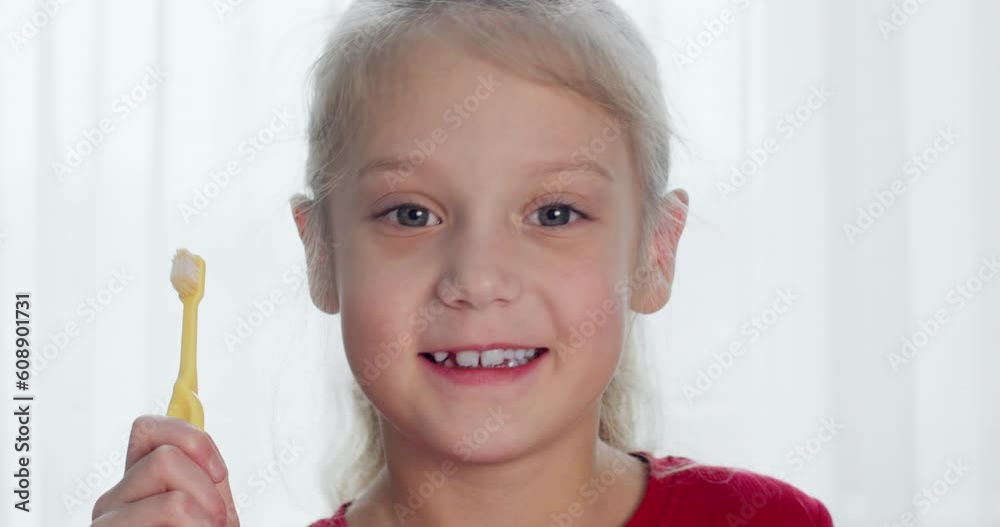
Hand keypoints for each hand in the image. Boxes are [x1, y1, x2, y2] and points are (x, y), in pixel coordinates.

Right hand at [91, 415, 239, 525]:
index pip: (148, 428)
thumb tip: (191, 401)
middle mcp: (116, 496)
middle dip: (205, 485)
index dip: (192, 439)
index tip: (219, 474)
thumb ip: (203, 471)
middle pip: (165, 454)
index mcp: (139, 484)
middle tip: (217, 519)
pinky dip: (196, 523)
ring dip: (205, 506)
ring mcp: (106, 516)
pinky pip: (168, 506)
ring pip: (165, 470)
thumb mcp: (209, 508)